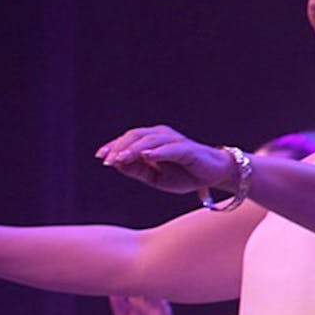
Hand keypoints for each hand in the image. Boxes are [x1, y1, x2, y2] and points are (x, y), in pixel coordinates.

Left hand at [96, 126, 234, 194]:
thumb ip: (137, 170)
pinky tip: (146, 156)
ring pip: (150, 140)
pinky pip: (170, 148)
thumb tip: (116, 163)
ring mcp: (176, 141)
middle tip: (107, 160)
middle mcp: (163, 136)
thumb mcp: (155, 178)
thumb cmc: (185, 175)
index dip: (114, 146)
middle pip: (136, 135)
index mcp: (153, 141)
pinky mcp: (188, 149)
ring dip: (133, 149)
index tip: (100, 156)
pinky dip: (157, 151)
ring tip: (120, 158)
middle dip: (119, 147)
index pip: (129, 139)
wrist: (214, 176)